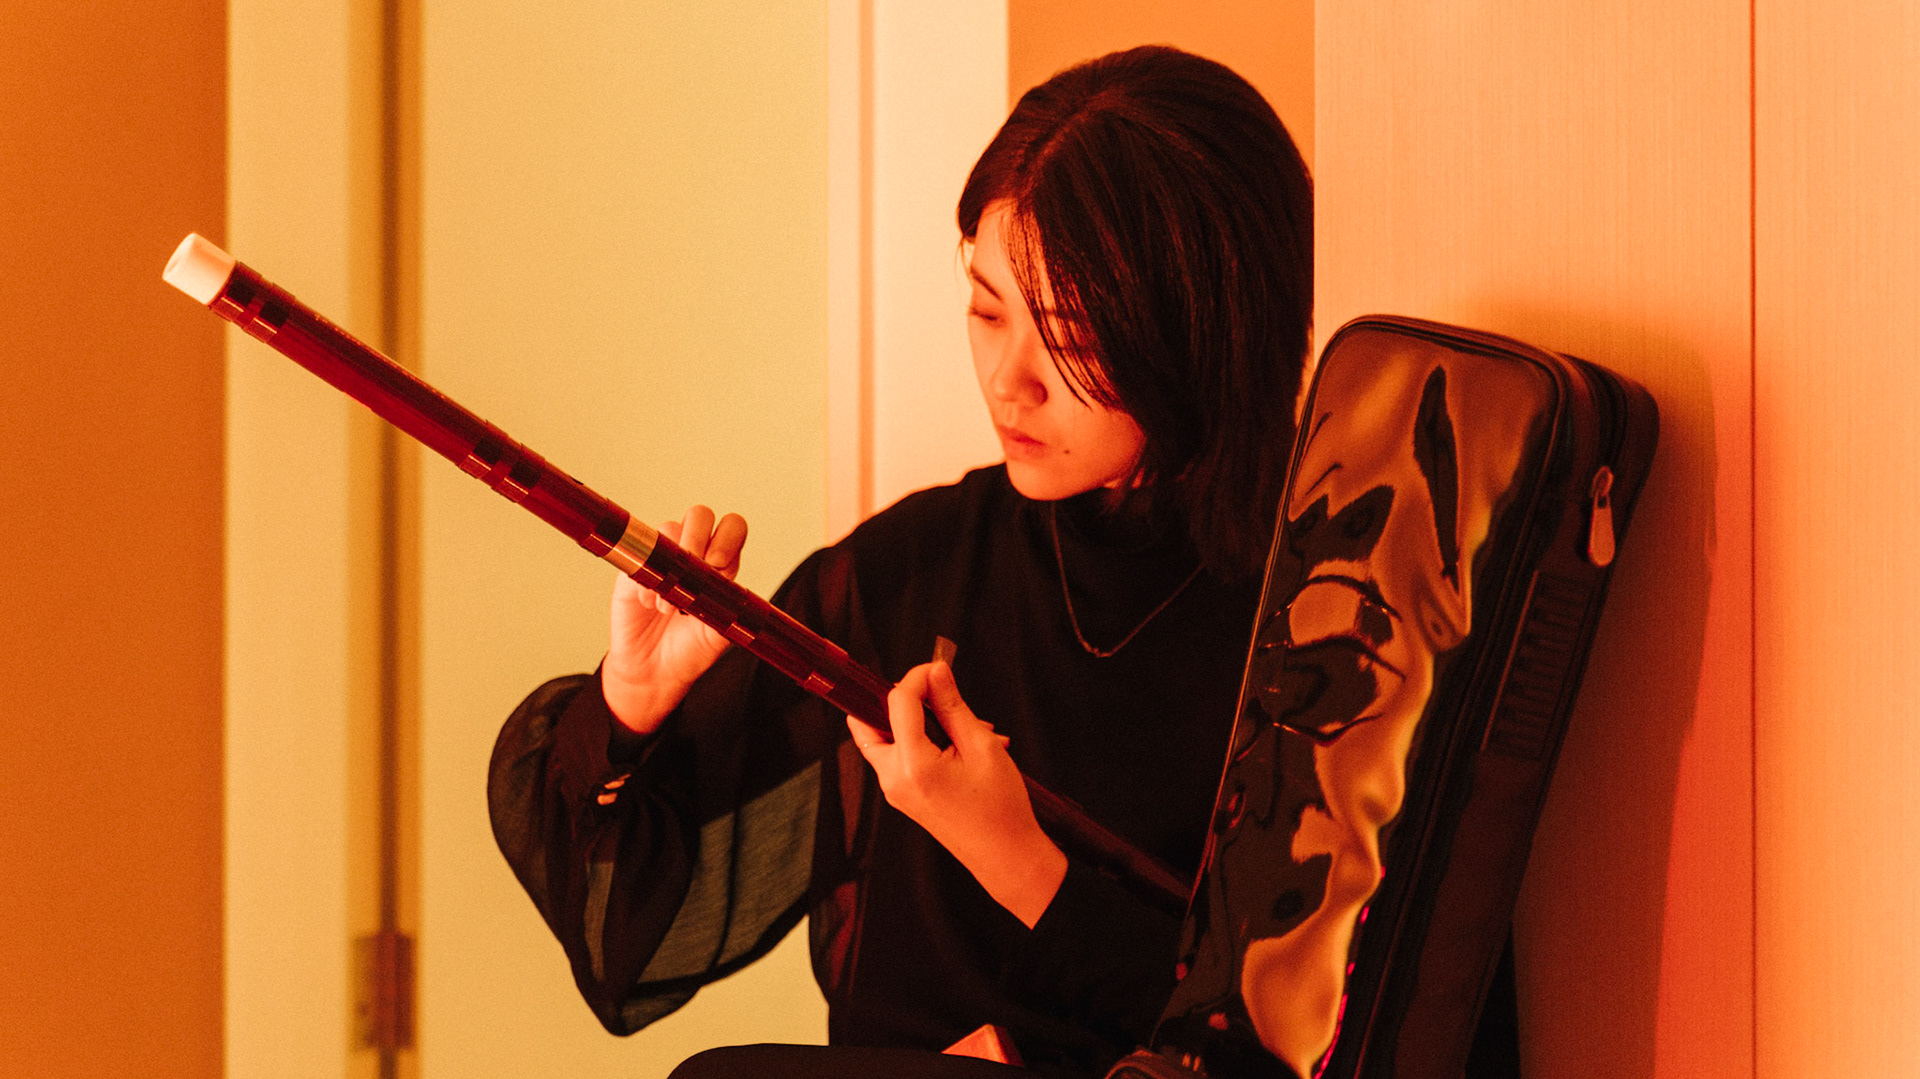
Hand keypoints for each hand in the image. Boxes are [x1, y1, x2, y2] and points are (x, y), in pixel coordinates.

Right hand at [602, 506, 747, 735]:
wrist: (653, 670)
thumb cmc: (690, 650)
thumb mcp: (719, 635)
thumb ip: (730, 611)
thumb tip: (733, 592)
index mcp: (721, 566)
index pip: (732, 529)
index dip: (728, 537)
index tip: (718, 565)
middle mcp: (693, 555)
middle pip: (700, 515)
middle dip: (698, 537)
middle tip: (694, 570)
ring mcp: (662, 557)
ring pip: (669, 527)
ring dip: (671, 566)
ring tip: (669, 606)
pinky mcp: (634, 567)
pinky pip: (639, 554)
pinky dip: (647, 581)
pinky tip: (650, 605)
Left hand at [847, 661, 1066, 926]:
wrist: (1007, 857)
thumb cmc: (1001, 808)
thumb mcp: (982, 746)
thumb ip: (953, 706)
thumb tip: (936, 672)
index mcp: (913, 766)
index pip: (897, 702)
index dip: (917, 677)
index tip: (938, 669)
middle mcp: (894, 780)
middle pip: (868, 722)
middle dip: (900, 700)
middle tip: (934, 695)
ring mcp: (895, 791)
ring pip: (883, 739)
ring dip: (915, 721)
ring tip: (966, 727)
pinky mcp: (903, 797)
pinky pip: (898, 757)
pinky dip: (920, 742)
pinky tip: (961, 745)